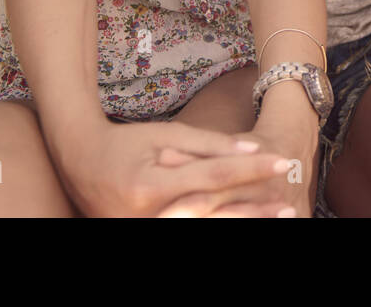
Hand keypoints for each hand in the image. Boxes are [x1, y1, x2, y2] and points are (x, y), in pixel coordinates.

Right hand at [57, 118, 289, 217]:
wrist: (80, 164)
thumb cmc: (126, 143)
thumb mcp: (165, 134)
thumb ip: (209, 144)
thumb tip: (253, 151)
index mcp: (151, 185)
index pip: (213, 177)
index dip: (251, 170)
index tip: (282, 161)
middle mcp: (147, 216)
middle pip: (213, 211)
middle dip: (254, 208)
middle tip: (290, 202)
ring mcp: (144, 230)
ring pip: (204, 228)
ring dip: (242, 222)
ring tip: (278, 216)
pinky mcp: (145, 236)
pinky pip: (189, 232)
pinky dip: (219, 226)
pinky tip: (245, 222)